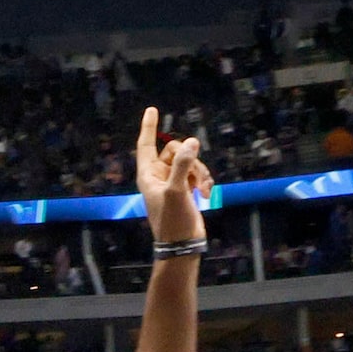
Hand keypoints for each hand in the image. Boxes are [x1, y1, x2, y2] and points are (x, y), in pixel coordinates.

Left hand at [135, 104, 210, 244]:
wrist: (182, 242)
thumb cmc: (173, 219)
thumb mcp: (177, 190)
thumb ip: (183, 165)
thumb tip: (191, 142)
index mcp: (147, 175)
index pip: (146, 145)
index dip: (149, 127)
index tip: (152, 109)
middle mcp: (158, 175)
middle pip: (175, 150)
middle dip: (190, 160)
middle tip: (195, 179)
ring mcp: (172, 181)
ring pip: (189, 161)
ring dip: (200, 172)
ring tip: (203, 190)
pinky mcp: (185, 188)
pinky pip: (197, 173)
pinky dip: (204, 180)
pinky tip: (207, 193)